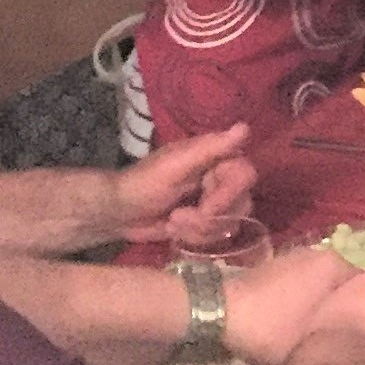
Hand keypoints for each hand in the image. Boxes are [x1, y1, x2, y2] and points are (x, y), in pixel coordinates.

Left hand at [111, 125, 258, 242]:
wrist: (119, 212)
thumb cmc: (144, 183)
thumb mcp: (176, 165)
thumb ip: (210, 148)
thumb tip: (244, 127)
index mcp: (216, 159)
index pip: (244, 175)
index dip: (229, 194)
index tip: (208, 207)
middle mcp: (220, 179)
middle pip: (241, 203)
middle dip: (209, 217)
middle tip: (179, 216)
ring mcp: (215, 203)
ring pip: (230, 224)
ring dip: (198, 229)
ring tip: (173, 222)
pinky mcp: (207, 224)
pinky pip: (218, 236)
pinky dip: (194, 237)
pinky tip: (175, 229)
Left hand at [221, 246, 360, 364]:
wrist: (215, 313)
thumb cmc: (271, 327)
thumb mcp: (313, 340)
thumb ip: (342, 334)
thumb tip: (356, 337)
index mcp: (334, 265)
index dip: (364, 313)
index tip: (360, 335)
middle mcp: (318, 253)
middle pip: (341, 284)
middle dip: (341, 306)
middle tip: (339, 333)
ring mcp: (293, 256)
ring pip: (319, 283)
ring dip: (319, 302)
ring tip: (317, 329)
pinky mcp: (273, 266)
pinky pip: (300, 283)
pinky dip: (301, 298)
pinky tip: (294, 319)